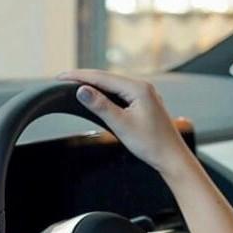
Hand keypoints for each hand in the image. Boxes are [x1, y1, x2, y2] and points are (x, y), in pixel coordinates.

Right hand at [57, 69, 191, 177]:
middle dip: (85, 77)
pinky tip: (98, 94)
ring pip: (114, 84)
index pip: (102, 77)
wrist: (172, 157)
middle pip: (107, 77)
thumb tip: (82, 90)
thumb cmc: (151, 143)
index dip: (79, 76)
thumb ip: (100, 106)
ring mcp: (145, 94)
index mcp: (138, 88)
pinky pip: (121, 91)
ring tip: (75, 83)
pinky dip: (106, 91)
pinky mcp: (144, 102)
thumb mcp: (121, 124)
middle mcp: (143, 87)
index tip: (61, 76)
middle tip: (62, 78)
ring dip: (95, 83)